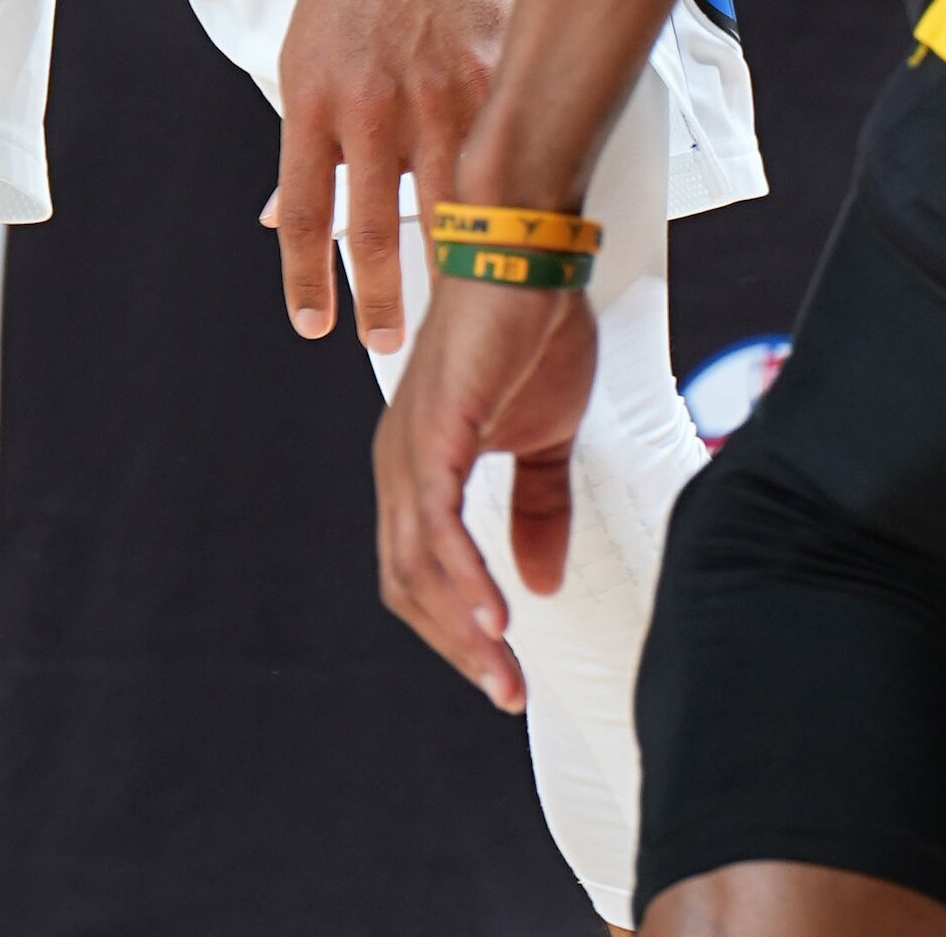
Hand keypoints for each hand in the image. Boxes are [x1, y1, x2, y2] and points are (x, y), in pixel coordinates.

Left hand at [264, 0, 505, 345]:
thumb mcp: (300, 59)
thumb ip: (300, 141)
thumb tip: (274, 217)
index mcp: (314, 104)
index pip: (304, 216)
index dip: (306, 280)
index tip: (314, 327)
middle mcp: (373, 110)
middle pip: (374, 232)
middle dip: (379, 301)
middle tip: (387, 342)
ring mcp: (437, 98)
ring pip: (448, 209)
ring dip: (449, 272)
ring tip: (452, 311)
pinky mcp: (491, 81)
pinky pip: (498, 159)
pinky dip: (501, 204)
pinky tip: (509, 237)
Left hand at [373, 257, 596, 713]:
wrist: (530, 251)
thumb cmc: (531, 331)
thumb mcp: (545, 439)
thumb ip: (538, 508)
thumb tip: (539, 583)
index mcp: (418, 466)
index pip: (419, 573)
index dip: (456, 628)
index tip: (503, 674)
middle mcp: (401, 463)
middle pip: (408, 584)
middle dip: (458, 646)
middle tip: (508, 694)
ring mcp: (412, 446)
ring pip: (419, 565)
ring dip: (464, 628)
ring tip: (505, 676)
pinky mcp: (436, 427)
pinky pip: (439, 521)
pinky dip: (465, 575)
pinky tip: (497, 616)